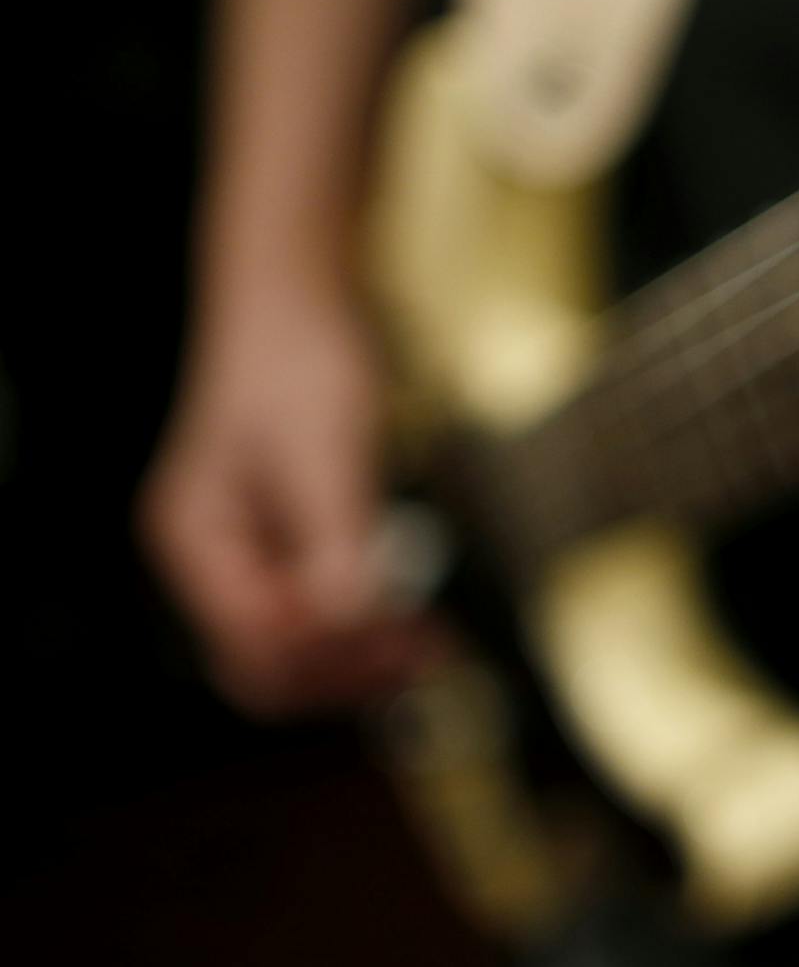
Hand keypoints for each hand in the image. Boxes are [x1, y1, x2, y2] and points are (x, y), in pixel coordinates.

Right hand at [141, 285, 439, 713]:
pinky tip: (410, 614)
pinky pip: (312, 607)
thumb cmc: (300, 356)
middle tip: (428, 660)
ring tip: (430, 647)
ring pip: (293, 644)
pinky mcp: (279, 537)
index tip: (409, 647)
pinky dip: (360, 622)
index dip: (336, 661)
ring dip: (358, 657)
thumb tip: (351, 620)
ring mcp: (240, 550)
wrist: (297, 292)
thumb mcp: (325, 450)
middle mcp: (208, 557)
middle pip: (267, 665)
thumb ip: (333, 540)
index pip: (257, 647)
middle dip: (345, 674)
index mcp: (199, 541)